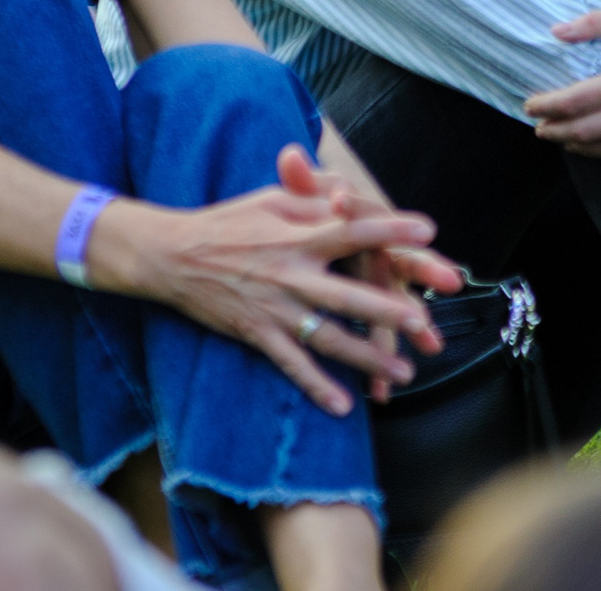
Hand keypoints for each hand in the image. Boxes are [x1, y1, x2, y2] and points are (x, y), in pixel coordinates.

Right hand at [104, 146, 449, 414]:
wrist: (172, 255)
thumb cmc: (228, 222)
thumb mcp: (270, 199)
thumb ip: (312, 199)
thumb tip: (348, 193)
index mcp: (297, 235)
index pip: (353, 229)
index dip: (390, 230)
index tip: (428, 232)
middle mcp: (291, 274)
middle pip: (348, 295)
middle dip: (388, 311)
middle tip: (424, 323)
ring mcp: (275, 308)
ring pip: (329, 338)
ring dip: (367, 358)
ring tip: (403, 372)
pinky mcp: (257, 334)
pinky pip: (292, 364)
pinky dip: (317, 386)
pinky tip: (343, 406)